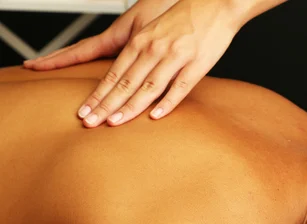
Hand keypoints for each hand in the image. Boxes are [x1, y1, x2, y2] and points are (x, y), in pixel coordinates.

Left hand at [25, 0, 242, 127]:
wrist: (215, 5)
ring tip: (114, 122)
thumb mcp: (155, 31)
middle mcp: (154, 49)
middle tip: (90, 122)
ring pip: (148, 87)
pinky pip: (180, 87)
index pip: (114, 73)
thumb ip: (141, 52)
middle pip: (126, 82)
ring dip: (130, 107)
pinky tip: (155, 116)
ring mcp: (175, 57)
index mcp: (141, 41)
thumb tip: (126, 78)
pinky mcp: (197, 64)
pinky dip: (167, 103)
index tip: (85, 111)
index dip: (99, 94)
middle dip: (106, 105)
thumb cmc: (185, 19)